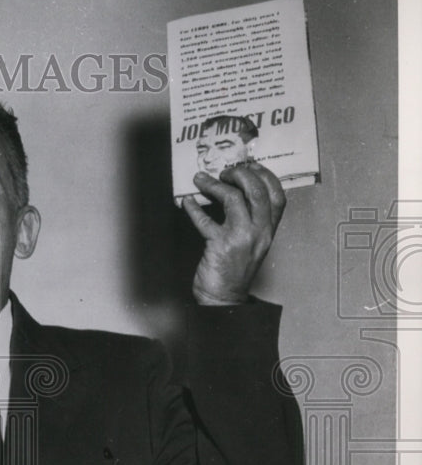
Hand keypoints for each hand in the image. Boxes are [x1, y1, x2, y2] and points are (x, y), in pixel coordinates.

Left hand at [182, 162, 285, 304]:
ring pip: (234, 199)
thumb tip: (229, 190)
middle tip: (224, 172)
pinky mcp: (221, 246)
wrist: (224, 298)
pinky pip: (205, 220)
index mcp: (269, 230)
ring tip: (201, 180)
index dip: (264, 175)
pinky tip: (186, 203)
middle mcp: (260, 232)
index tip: (248, 165)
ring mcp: (242, 239)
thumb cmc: (234, 269)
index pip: (277, 195)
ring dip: (214, 185)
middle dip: (240, 174)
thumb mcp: (250, 242)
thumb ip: (246, 219)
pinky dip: (193, 208)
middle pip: (257, 191)